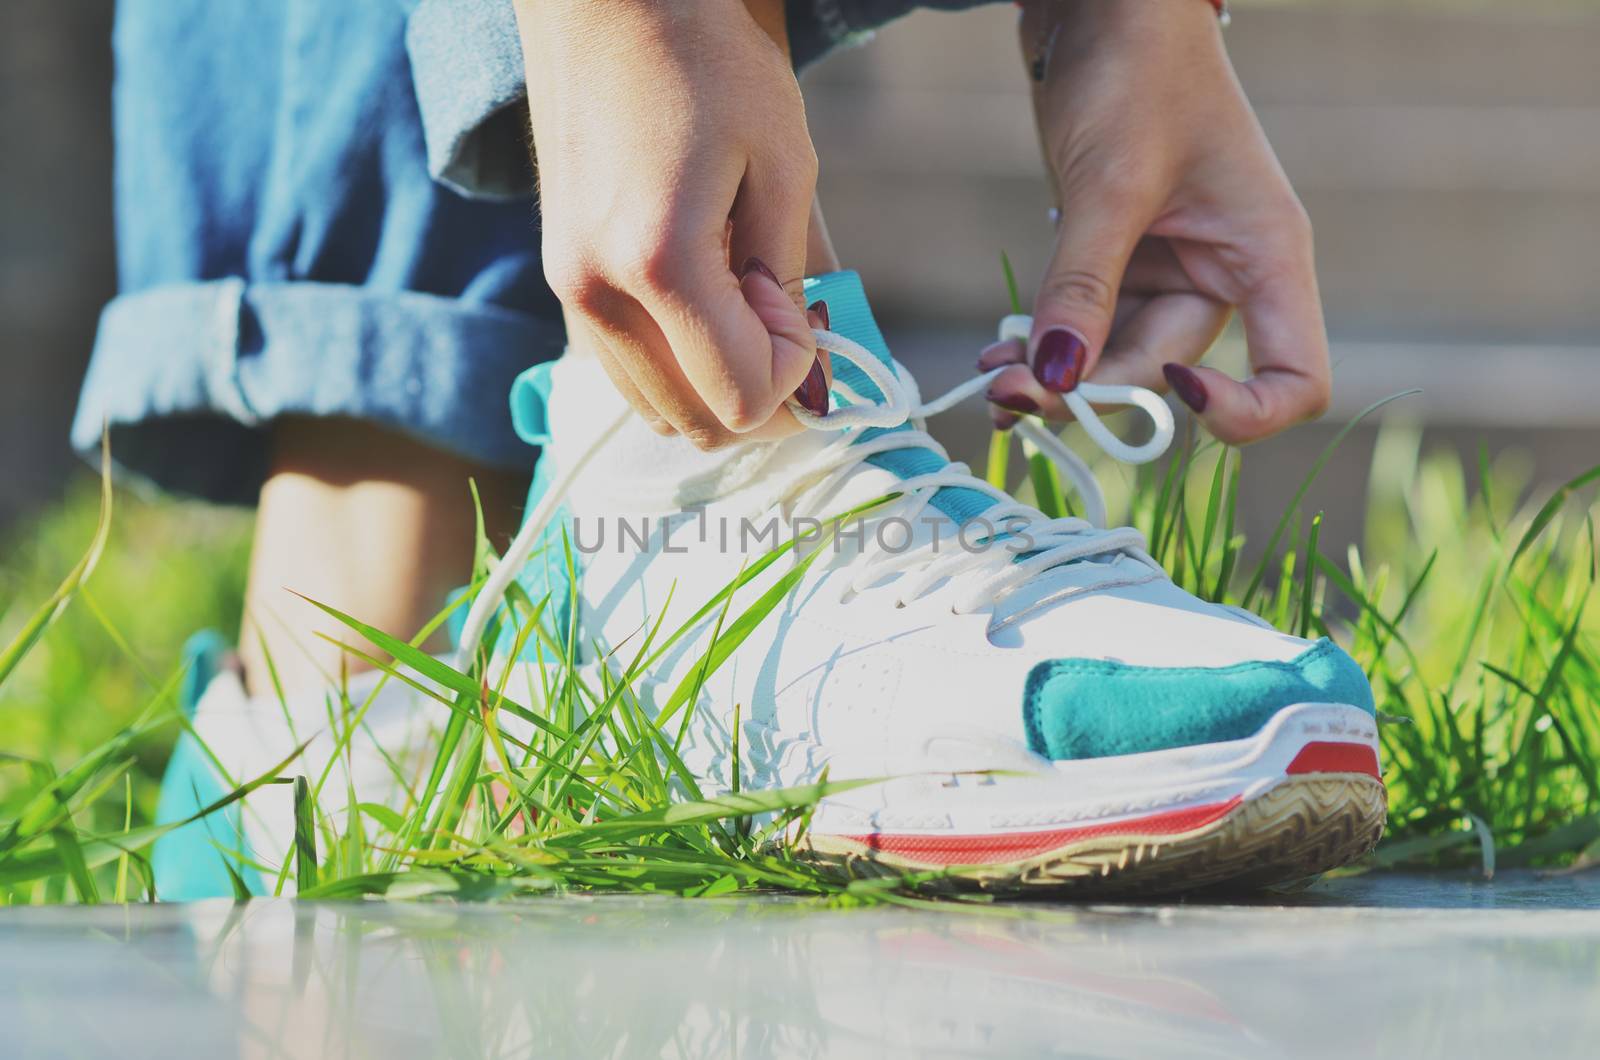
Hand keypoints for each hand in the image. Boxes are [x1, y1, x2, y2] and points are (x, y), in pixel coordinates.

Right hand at [515, 0, 825, 448]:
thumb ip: (796, 278)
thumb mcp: (784, 163)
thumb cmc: (707, 63)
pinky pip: (625, 372)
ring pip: (657, 409)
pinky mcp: (561, 281)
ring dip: (716, 384)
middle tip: (787, 320)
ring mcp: (569, 292)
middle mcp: (599, 294)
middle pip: (697, 424)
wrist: (605, 4)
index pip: (742, 395)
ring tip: (744, 305)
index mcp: (659, 264)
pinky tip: (701, 304)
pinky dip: (675, 366)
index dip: (795, 368)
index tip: (799, 298)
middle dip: (760, 392)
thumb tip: (817, 377)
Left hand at [982, 0, 1328, 444]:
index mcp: (1264, 257)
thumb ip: (1085, 285)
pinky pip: (1088, 326)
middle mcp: (1225, 274)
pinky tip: (1001, 356)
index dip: (1240, 410)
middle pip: (1168, 374)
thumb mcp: (1112, 180)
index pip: (1295, 379)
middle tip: (1010, 396)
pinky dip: (1048, 346)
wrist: (1102, 5)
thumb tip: (1059, 378)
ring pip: (1116, 357)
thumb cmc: (1138, 68)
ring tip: (993, 381)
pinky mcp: (1120, 258)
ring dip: (1057, 377)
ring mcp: (1170, 270)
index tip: (1167, 390)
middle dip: (1094, 392)